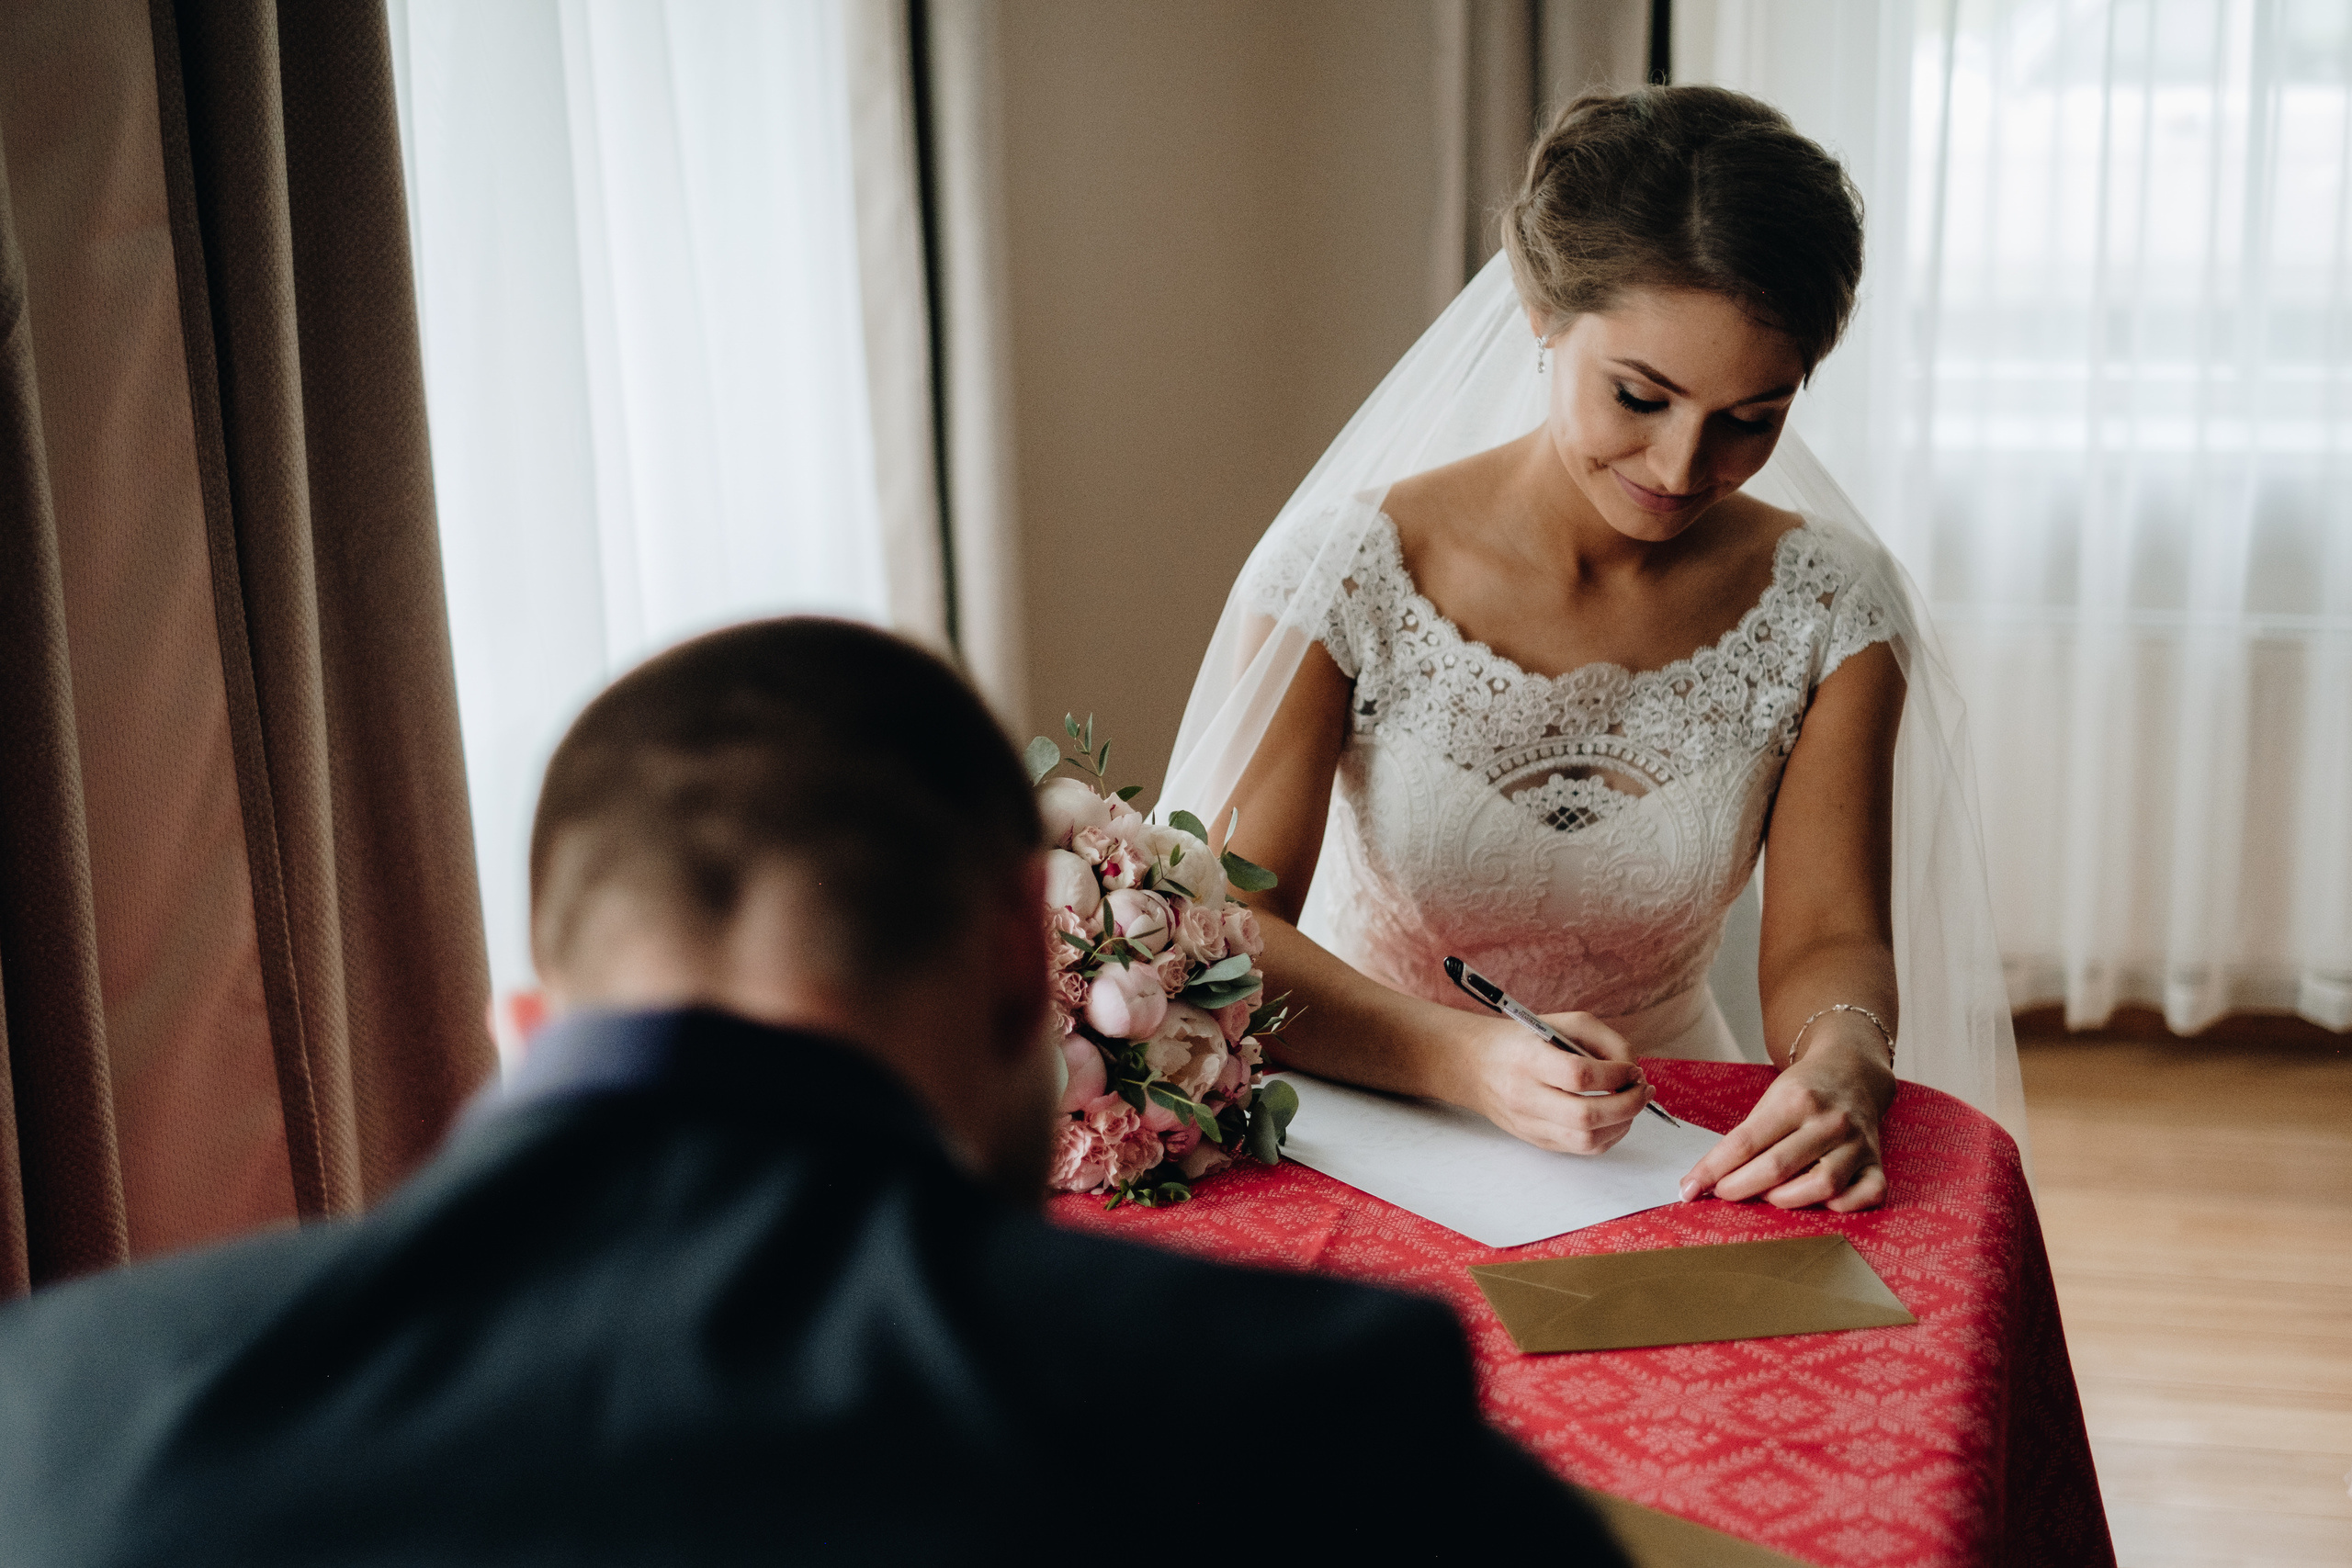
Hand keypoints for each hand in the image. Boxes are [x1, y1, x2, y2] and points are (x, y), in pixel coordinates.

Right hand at [1450, 1010, 1653, 1155]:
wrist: (1474, 1065)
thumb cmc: (1522, 1039)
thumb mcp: (1560, 1023)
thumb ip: (1603, 1040)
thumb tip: (1633, 1071)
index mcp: (1528, 1059)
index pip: (1579, 1076)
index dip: (1616, 1075)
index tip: (1632, 1069)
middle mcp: (1525, 1096)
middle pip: (1586, 1116)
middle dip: (1628, 1105)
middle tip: (1643, 1090)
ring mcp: (1529, 1124)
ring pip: (1587, 1141)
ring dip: (1623, 1124)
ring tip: (1633, 1103)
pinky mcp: (1536, 1140)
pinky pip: (1582, 1149)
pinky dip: (1609, 1136)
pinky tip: (1616, 1117)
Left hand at [1679, 1019, 1895, 1210]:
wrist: (1852, 1072)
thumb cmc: (1804, 1090)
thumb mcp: (1770, 1099)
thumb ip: (1746, 1138)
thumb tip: (1707, 1179)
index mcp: (1796, 1100)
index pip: (1744, 1143)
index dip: (1712, 1170)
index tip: (1688, 1189)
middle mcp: (1830, 1122)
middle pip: (1778, 1167)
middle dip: (1739, 1188)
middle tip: (1722, 1194)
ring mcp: (1858, 1144)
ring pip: (1822, 1186)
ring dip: (1786, 1199)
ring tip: (1768, 1195)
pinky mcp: (1877, 1163)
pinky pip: (1868, 1195)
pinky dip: (1842, 1207)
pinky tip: (1819, 1203)